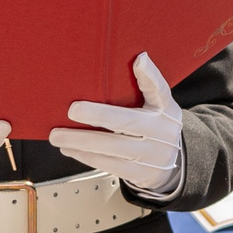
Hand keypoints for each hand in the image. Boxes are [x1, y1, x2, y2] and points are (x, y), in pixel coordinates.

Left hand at [50, 53, 186, 197]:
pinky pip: (109, 165)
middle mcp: (161, 130)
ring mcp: (151, 154)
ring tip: (59, 136)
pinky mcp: (140, 173)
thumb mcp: (158, 108)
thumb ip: (145, 89)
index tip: (139, 60)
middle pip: (128, 121)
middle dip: (97, 115)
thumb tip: (134, 59)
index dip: (150, 75)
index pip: (160, 89)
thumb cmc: (156, 130)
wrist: (173, 165)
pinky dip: (86, 157)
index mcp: (165, 109)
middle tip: (72, 110)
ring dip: (82, 141)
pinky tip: (71, 150)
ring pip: (113, 146)